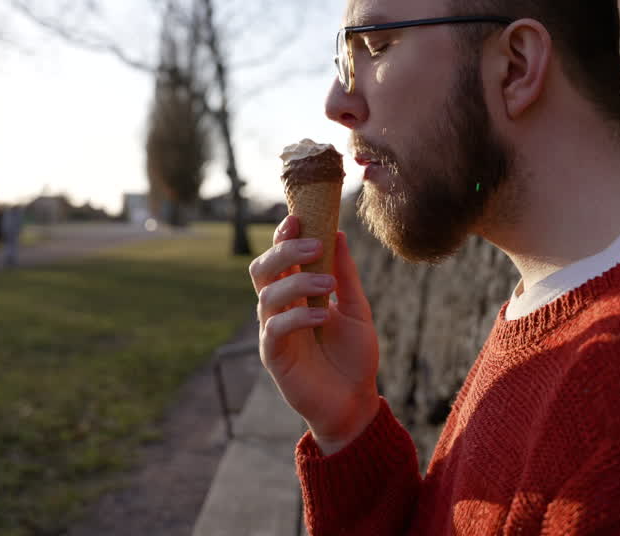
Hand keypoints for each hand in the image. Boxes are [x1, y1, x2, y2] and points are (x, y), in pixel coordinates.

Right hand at [249, 215, 380, 454]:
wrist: (355, 402)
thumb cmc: (355, 357)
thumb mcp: (357, 309)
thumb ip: (346, 275)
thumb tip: (339, 234)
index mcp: (296, 294)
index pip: (280, 258)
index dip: (283, 236)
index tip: (298, 217)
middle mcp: (280, 309)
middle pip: (262, 270)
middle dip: (283, 251)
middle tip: (313, 244)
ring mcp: (274, 332)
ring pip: (267, 295)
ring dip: (297, 281)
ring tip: (328, 284)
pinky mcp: (274, 357)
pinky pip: (275, 328)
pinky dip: (298, 316)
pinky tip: (323, 316)